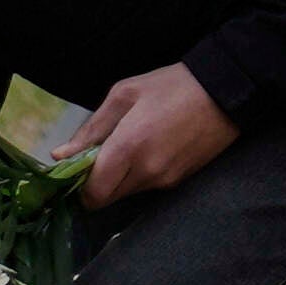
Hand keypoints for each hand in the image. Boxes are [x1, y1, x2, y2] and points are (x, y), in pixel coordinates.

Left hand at [70, 64, 238, 205]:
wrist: (225, 92)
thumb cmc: (171, 86)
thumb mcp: (124, 95)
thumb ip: (91, 129)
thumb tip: (60, 155)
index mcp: (128, 147)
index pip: (93, 193)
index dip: (79, 187)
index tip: (76, 168)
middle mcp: (146, 172)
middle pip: (107, 198)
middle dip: (96, 184)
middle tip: (99, 157)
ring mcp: (165, 180)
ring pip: (126, 194)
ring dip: (118, 179)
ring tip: (128, 147)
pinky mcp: (179, 181)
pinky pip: (147, 187)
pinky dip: (139, 176)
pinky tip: (149, 149)